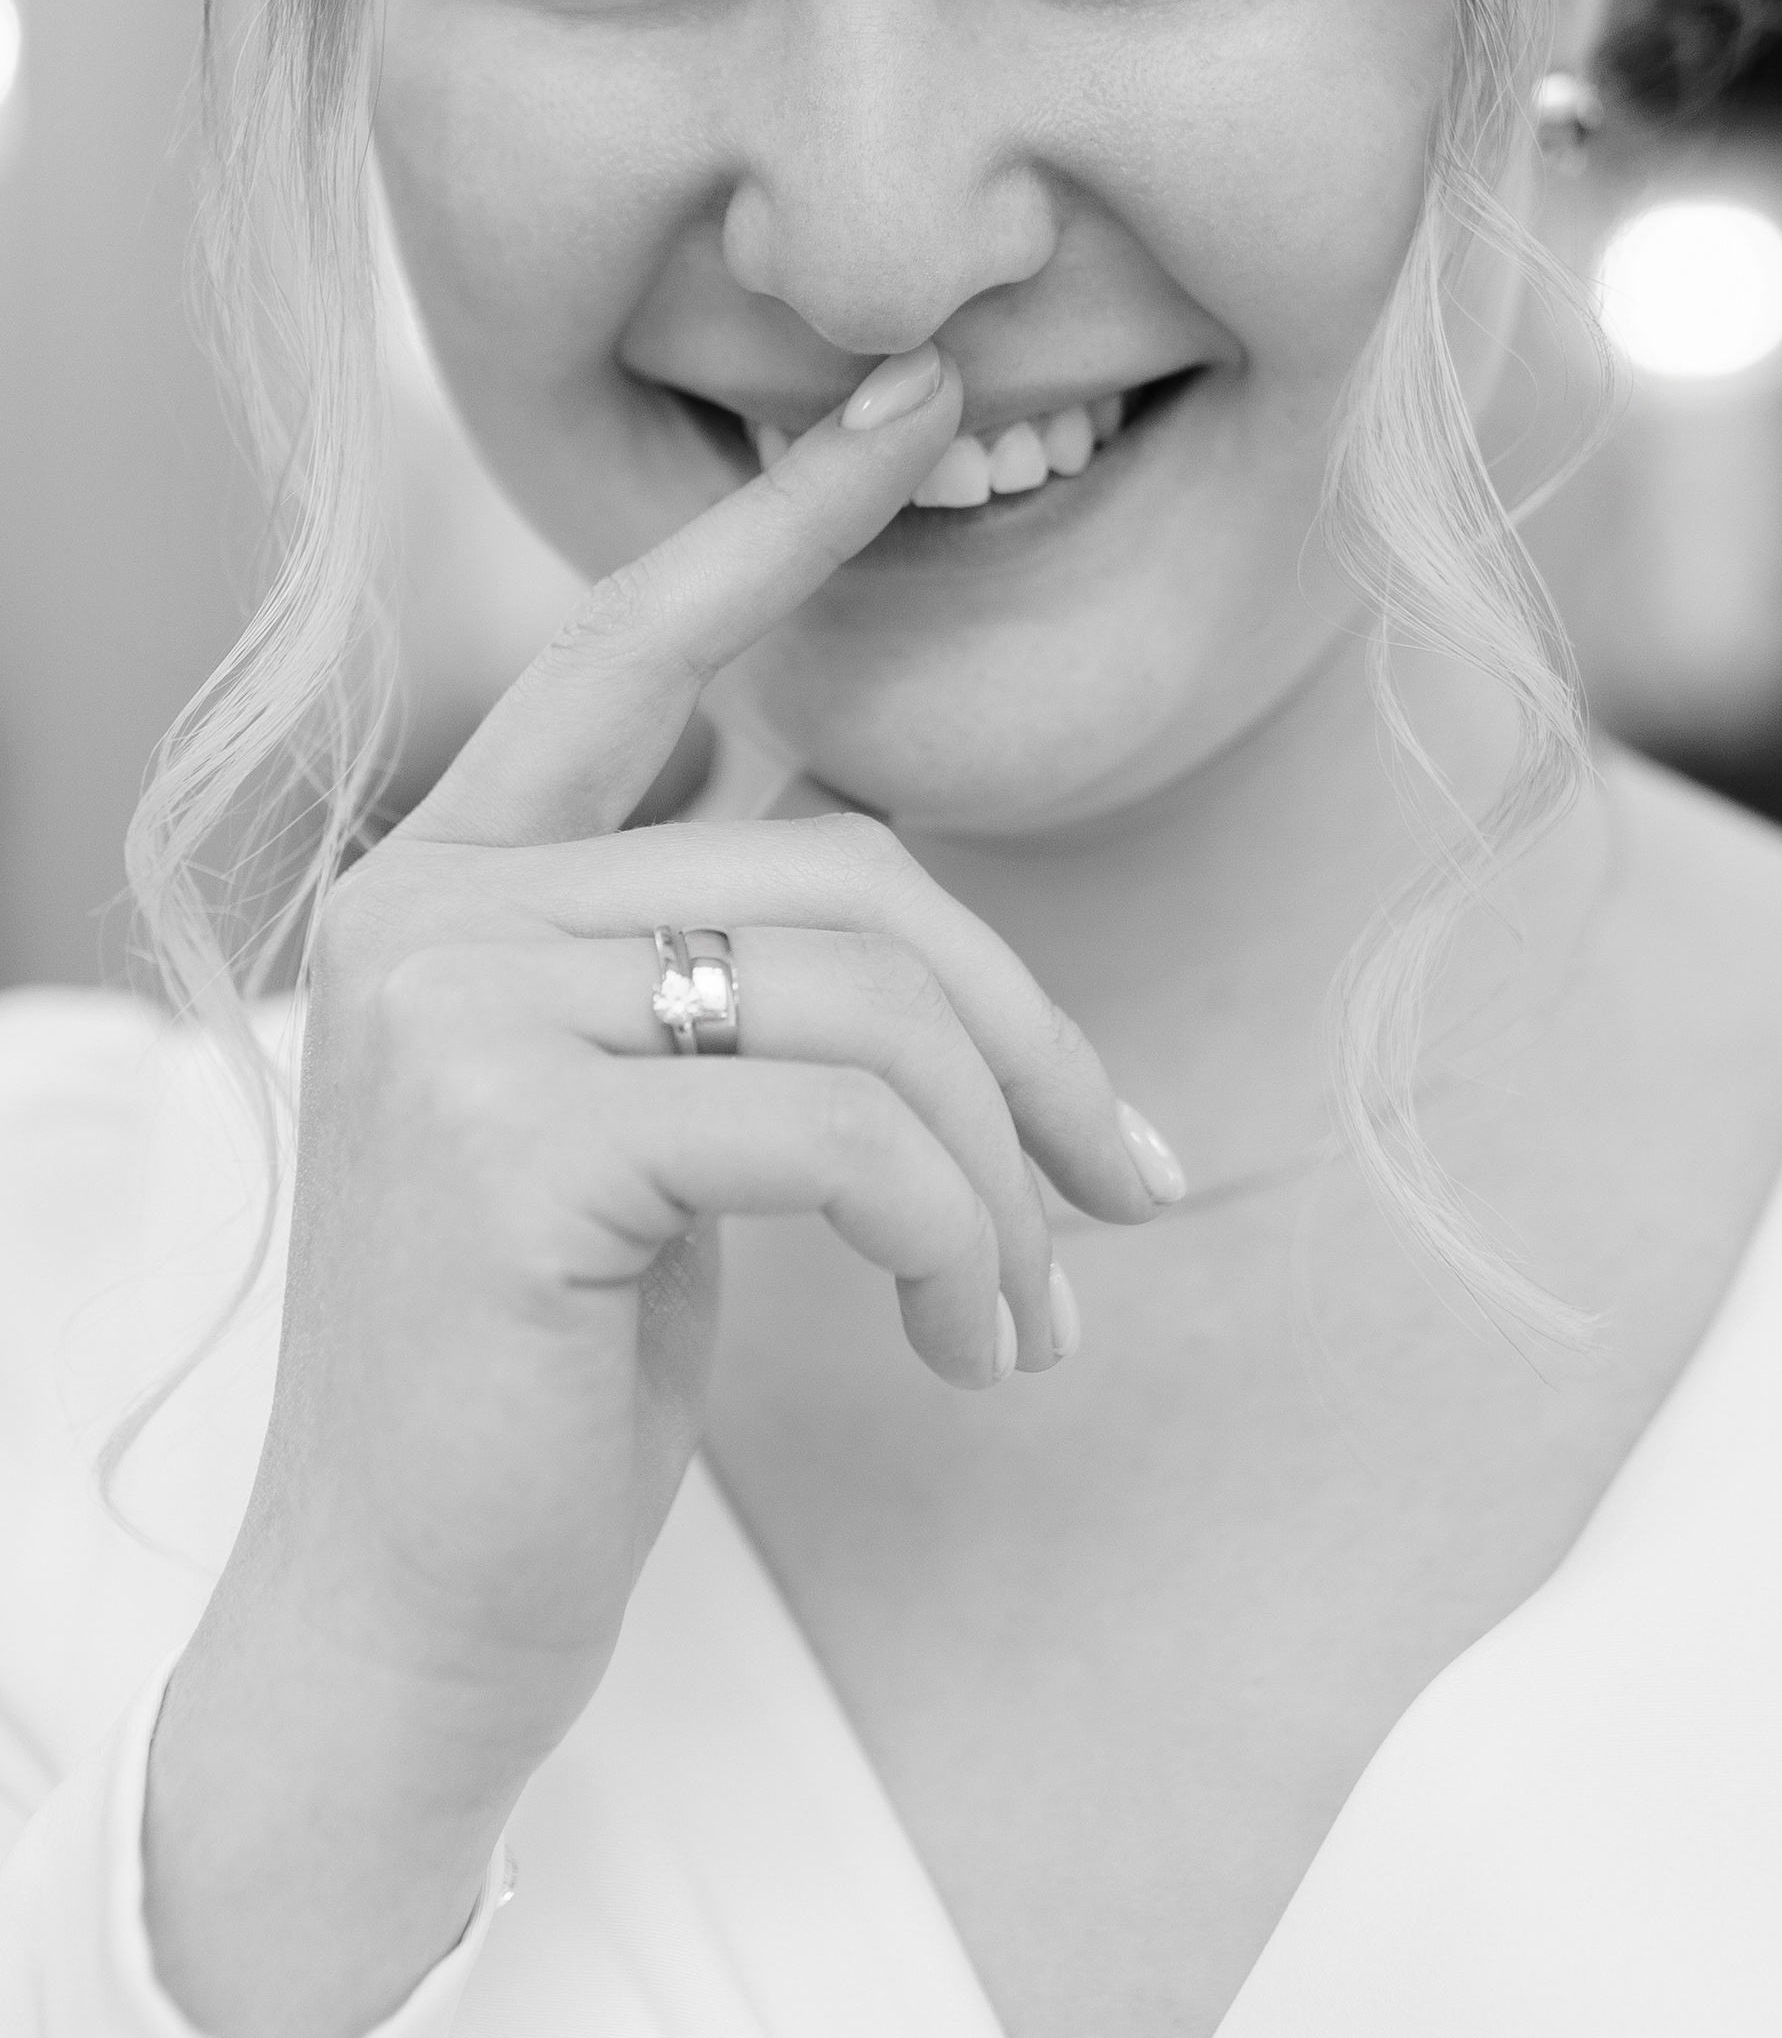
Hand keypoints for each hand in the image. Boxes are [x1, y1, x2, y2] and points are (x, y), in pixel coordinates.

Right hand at [144, 343, 1166, 2037]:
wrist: (402, 1624)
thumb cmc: (542, 1376)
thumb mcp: (641, 1131)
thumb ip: (710, 967)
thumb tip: (882, 864)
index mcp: (453, 880)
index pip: (634, 650)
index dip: (785, 526)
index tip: (921, 413)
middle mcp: (428, 907)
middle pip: (840, 871)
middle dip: (1022, 1030)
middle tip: (1122, 1181)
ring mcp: (449, 1010)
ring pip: (860, 995)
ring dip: (1000, 1165)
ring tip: (1022, 1309)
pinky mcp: (509, 1137)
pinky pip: (843, 1128)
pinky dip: (956, 1236)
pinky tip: (964, 1345)